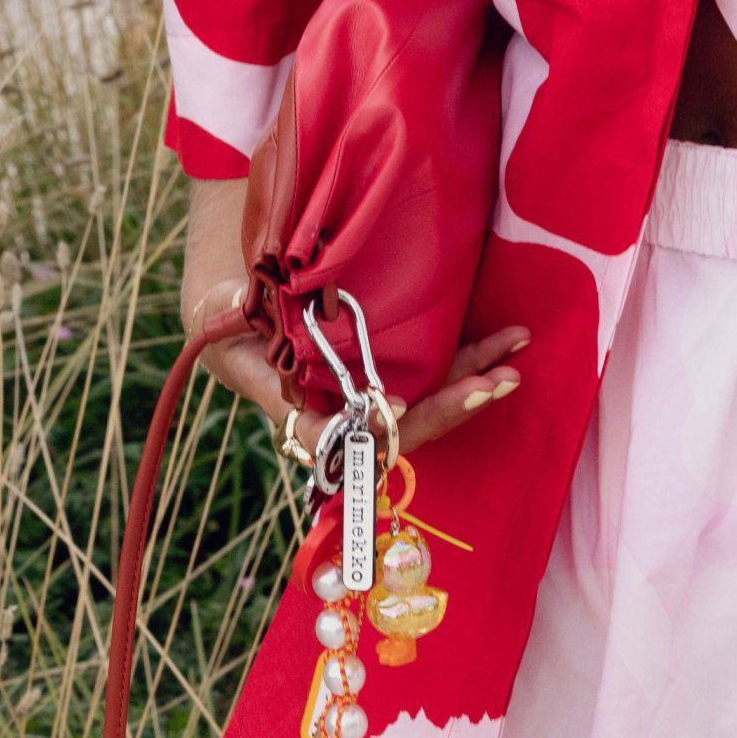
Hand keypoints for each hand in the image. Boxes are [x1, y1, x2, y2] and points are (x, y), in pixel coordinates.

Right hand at [189, 284, 529, 459]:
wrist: (250, 314)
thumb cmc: (232, 318)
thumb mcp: (224, 312)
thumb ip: (233, 312)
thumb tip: (232, 305)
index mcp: (297, 405)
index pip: (330, 432)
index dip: (365, 426)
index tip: (395, 408)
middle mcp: (343, 412)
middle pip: (399, 429)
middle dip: (446, 409)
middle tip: (490, 386)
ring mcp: (373, 396)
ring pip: (428, 406)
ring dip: (472, 388)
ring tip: (512, 371)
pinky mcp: (396, 372)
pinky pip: (437, 376)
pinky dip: (473, 363)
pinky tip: (508, 346)